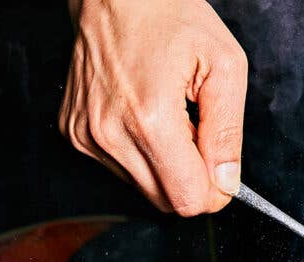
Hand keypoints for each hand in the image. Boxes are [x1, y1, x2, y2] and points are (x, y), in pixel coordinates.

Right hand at [59, 0, 246, 214]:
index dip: (213, 192)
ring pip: (144, 188)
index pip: (186, 198)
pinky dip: (141, 152)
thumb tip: (227, 183)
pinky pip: (121, 169)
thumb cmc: (168, 15)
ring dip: (165, 164)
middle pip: (165, 201)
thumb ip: (227, 133)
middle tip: (196, 134)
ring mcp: (87, 135)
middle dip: (190, 178)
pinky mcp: (75, 133)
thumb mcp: (223, 66)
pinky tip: (144, 115)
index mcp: (149, 118)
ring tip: (169, 117)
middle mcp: (110, 132)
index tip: (221, 174)